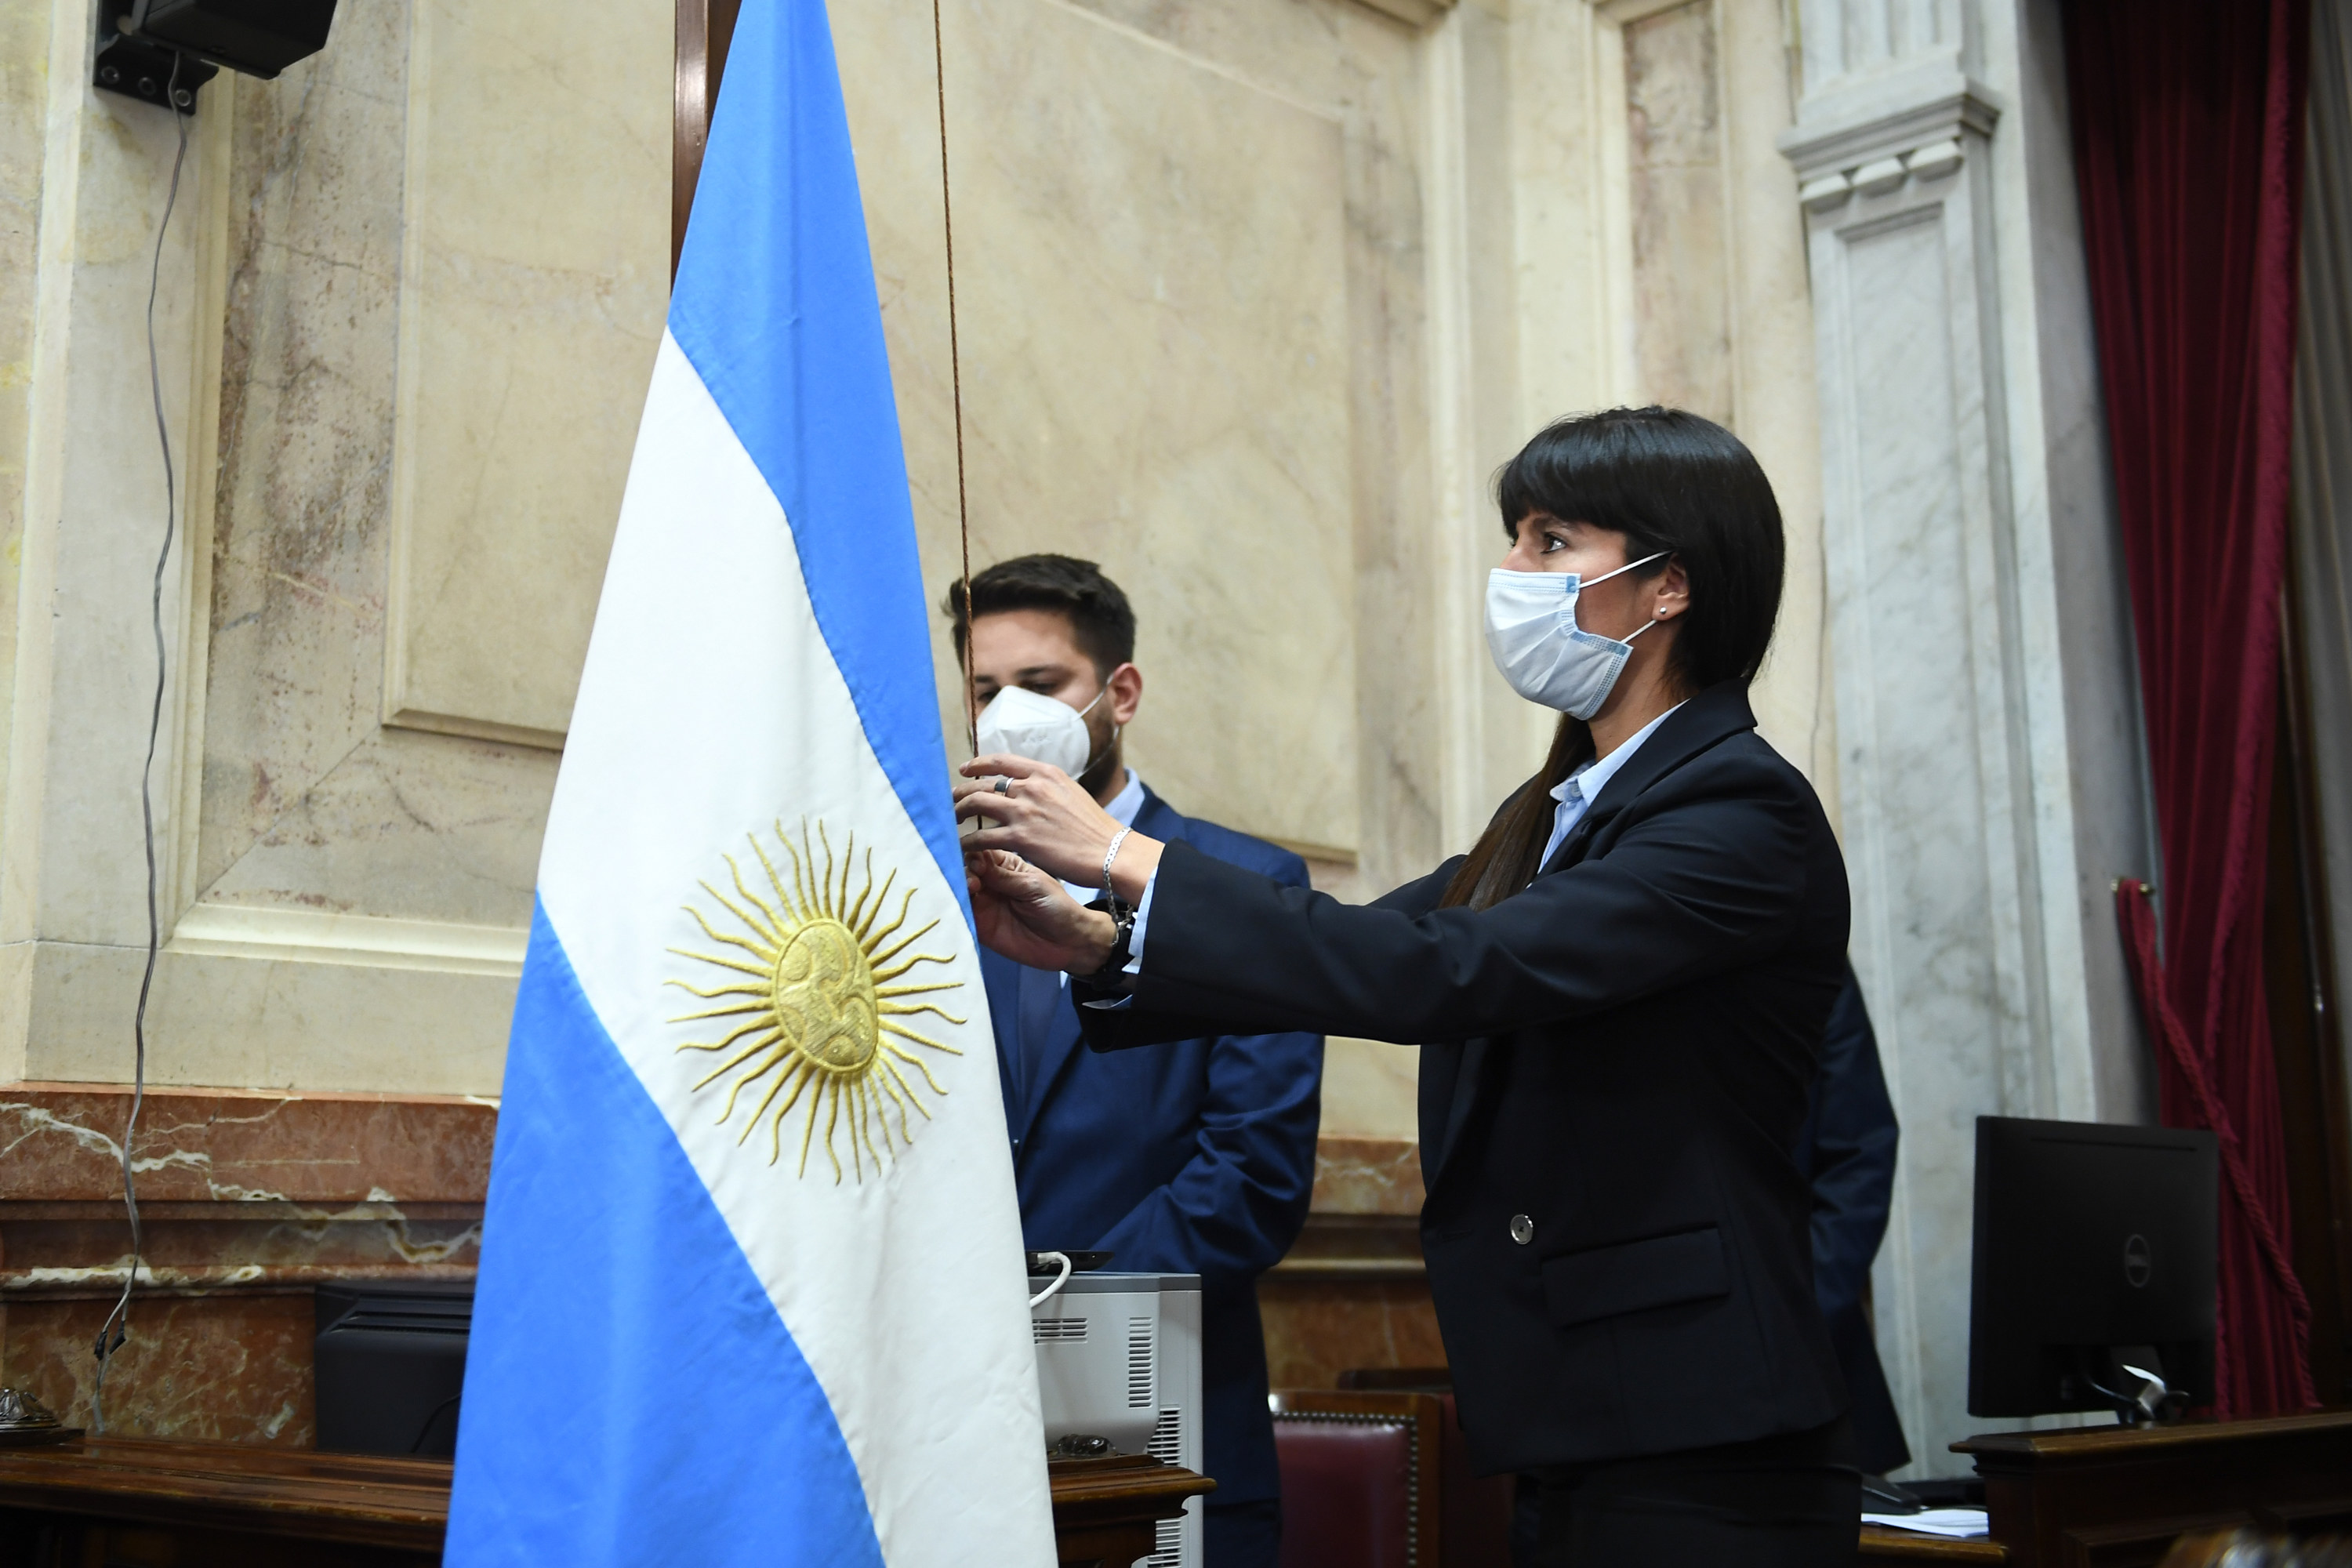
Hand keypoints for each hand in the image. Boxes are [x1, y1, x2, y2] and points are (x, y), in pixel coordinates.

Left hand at [953, 754, 1163, 898]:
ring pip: (976, 803)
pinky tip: (961, 848)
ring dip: (959, 811)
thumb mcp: (1071, 794)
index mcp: (1045, 773)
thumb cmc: (1095, 829)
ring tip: (952, 820)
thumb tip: (1031, 790)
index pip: (1001, 761)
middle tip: (952, 800)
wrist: (1110, 851)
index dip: (978, 764)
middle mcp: (1031, 787)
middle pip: (983, 782)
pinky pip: (981, 837)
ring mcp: (1023, 811)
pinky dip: (967, 842)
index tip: (965, 770)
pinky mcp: (1019, 838)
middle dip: (961, 791)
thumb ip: (1048, 788)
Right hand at [964, 845, 1117, 972]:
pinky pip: (961, 916)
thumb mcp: (1032, 886)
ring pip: (960, 892)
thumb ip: (1002, 876)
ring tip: (971, 890)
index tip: (975, 862)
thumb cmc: (1058, 907)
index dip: (973, 854)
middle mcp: (990, 882)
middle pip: (965, 871)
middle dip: (964, 872)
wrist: (1069, 943)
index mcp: (1005, 865)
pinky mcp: (980, 926)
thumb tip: (973, 860)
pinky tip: (960, 907)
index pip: (980, 853)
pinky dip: (956, 911)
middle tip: (973, 880)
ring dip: (959, 890)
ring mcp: (984, 904)